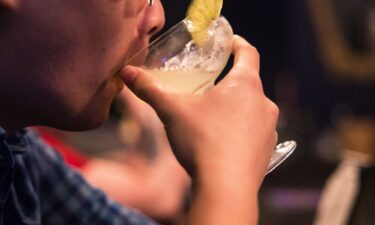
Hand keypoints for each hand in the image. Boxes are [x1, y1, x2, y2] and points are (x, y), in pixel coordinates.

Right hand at [121, 35, 277, 185]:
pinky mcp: (268, 149)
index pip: (248, 53)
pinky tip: (223, 141)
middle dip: (229, 83)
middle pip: (248, 83)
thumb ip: (149, 89)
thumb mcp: (172, 110)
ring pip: (252, 109)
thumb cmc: (202, 141)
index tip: (230, 43)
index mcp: (245, 85)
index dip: (239, 44)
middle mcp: (264, 103)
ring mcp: (269, 128)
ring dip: (236, 108)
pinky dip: (241, 131)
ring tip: (214, 118)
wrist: (225, 188)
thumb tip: (127, 73)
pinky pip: (255, 132)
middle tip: (210, 87)